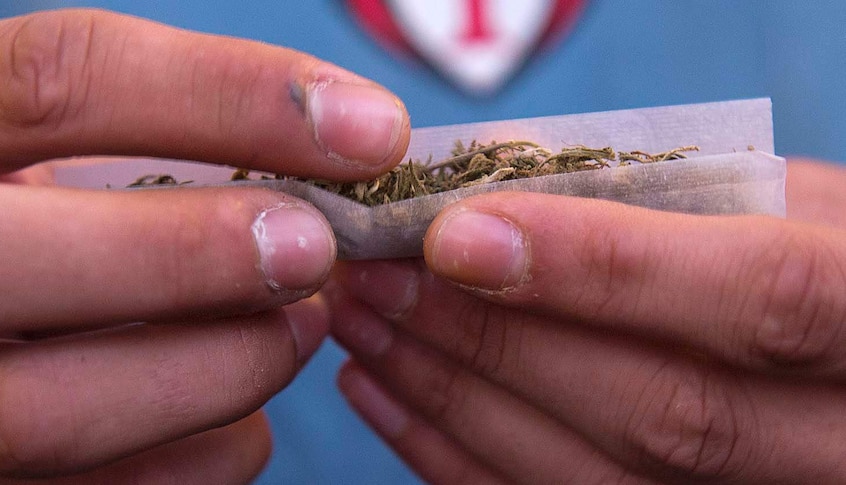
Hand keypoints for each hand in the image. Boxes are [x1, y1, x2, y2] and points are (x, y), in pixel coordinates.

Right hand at [0, 8, 407, 482]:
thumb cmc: (49, 214)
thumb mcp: (71, 150)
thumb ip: (163, 143)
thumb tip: (339, 149)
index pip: (57, 81)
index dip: (225, 96)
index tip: (367, 127)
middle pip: (17, 261)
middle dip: (194, 255)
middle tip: (318, 249)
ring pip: (51, 416)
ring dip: (224, 369)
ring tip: (304, 325)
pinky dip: (210, 449)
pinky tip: (244, 400)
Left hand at [329, 159, 845, 483]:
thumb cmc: (824, 256)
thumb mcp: (795, 204)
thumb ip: (682, 199)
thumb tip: (510, 186)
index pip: (760, 297)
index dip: (606, 267)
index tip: (462, 235)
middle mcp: (835, 440)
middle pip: (662, 411)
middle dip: (498, 341)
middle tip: (382, 275)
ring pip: (599, 477)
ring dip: (455, 400)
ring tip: (365, 324)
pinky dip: (456, 458)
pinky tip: (387, 394)